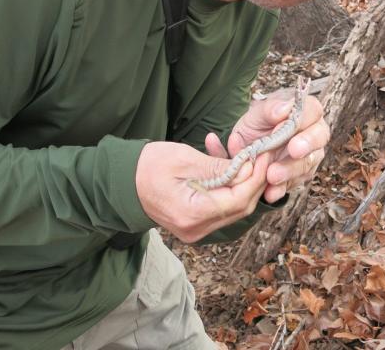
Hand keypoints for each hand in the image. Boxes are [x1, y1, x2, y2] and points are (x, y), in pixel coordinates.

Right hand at [135, 140, 271, 242]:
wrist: (122, 182)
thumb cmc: (148, 166)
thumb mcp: (185, 159)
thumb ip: (218, 167)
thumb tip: (248, 168)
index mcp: (192, 213)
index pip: (238, 200)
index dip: (256, 177)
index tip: (263, 155)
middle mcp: (197, 229)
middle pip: (240, 208)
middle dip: (254, 179)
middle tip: (261, 154)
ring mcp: (197, 230)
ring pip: (234, 208)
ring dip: (243, 181)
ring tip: (244, 154)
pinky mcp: (196, 223)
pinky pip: (222, 206)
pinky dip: (228, 186)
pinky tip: (226, 163)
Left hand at [204, 87, 329, 203]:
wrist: (246, 146)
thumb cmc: (257, 123)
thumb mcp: (257, 113)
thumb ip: (270, 108)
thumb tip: (284, 109)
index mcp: (305, 111)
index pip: (313, 110)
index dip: (303, 119)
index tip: (288, 128)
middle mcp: (314, 133)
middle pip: (318, 138)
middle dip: (306, 145)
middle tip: (293, 151)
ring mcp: (310, 156)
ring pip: (307, 163)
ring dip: (290, 171)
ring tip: (271, 176)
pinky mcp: (301, 176)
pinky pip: (295, 183)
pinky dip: (281, 189)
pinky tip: (270, 192)